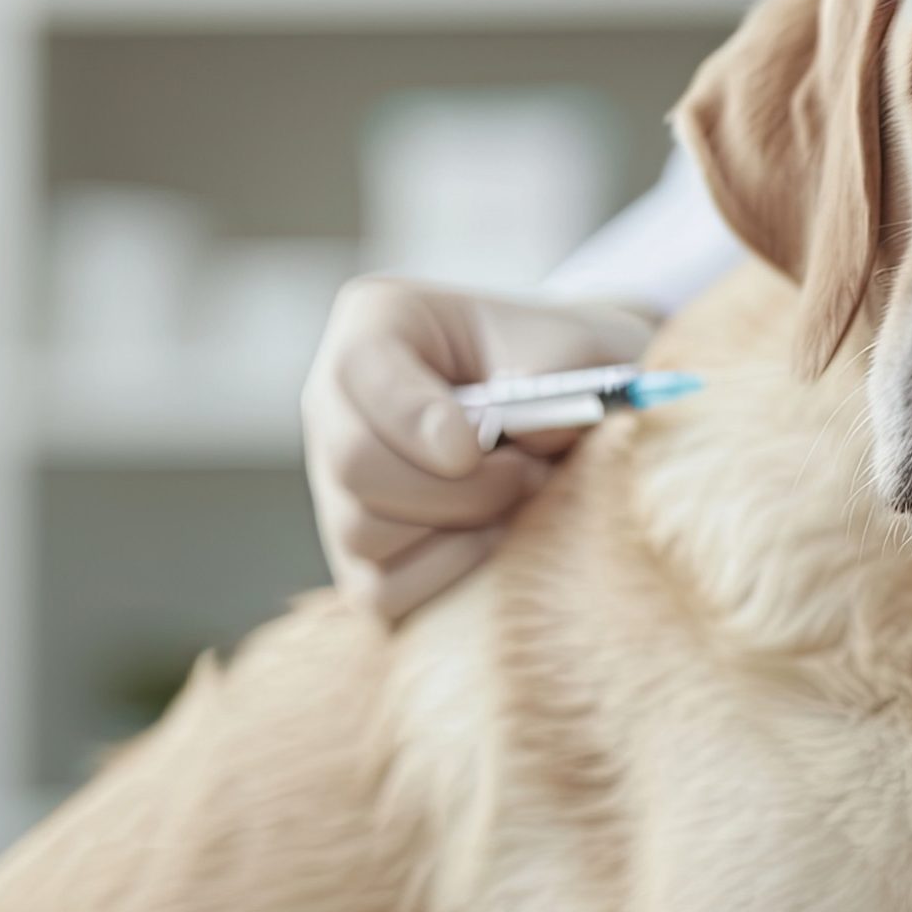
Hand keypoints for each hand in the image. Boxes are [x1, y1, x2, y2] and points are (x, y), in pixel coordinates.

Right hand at [302, 278, 656, 622]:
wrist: (564, 406)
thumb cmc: (561, 364)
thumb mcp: (576, 341)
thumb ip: (559, 372)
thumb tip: (535, 438)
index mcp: (378, 323)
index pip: (361, 370)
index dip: (414, 418)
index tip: (472, 448)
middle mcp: (336, 402)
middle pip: (355, 463)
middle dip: (454, 486)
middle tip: (525, 474)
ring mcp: (335, 481)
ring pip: (364, 531)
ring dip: (459, 528)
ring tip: (519, 495)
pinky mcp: (355, 554)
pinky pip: (380, 589)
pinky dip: (447, 574)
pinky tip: (494, 537)